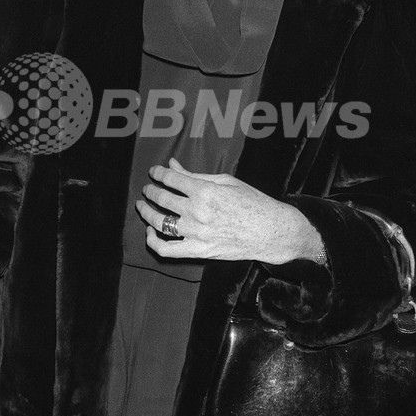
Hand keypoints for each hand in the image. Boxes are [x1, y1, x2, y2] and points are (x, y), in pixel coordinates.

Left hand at [135, 158, 321, 264]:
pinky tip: (151, 233)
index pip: (171, 179)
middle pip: (161, 199)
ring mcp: (196, 234)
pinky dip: (153, 242)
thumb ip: (195, 175)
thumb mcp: (226, 181)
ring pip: (159, 223)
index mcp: (205, 191)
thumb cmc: (253, 202)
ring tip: (144, 206)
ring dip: (147, 213)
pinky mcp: (198, 251)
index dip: (158, 173)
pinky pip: (167, 250)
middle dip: (150, 191)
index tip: (155, 172)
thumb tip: (173, 164)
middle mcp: (198, 212)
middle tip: (148, 189)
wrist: (271, 231)